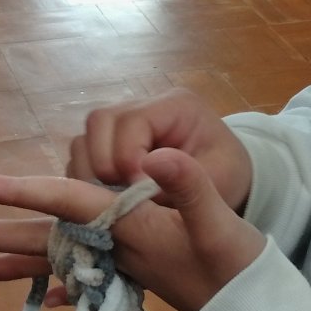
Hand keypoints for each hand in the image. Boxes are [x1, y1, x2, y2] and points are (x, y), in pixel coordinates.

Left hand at [0, 148, 266, 310]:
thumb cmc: (241, 270)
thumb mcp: (221, 224)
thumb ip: (191, 187)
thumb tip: (154, 153)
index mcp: (130, 232)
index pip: (68, 204)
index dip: (25, 190)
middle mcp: (114, 253)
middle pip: (44, 240)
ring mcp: (119, 268)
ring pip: (54, 259)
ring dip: (11, 258)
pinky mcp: (130, 276)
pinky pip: (76, 274)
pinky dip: (49, 276)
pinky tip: (34, 290)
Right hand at [69, 89, 252, 213]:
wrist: (227, 180)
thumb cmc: (227, 176)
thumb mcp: (219, 179)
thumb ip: (184, 179)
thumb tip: (142, 176)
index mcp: (175, 106)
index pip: (132, 121)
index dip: (128, 157)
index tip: (139, 191)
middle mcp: (143, 108)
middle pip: (99, 122)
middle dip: (102, 164)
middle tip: (119, 198)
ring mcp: (122, 125)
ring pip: (84, 140)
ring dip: (90, 175)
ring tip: (112, 203)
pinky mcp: (109, 147)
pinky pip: (82, 159)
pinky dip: (88, 182)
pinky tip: (107, 204)